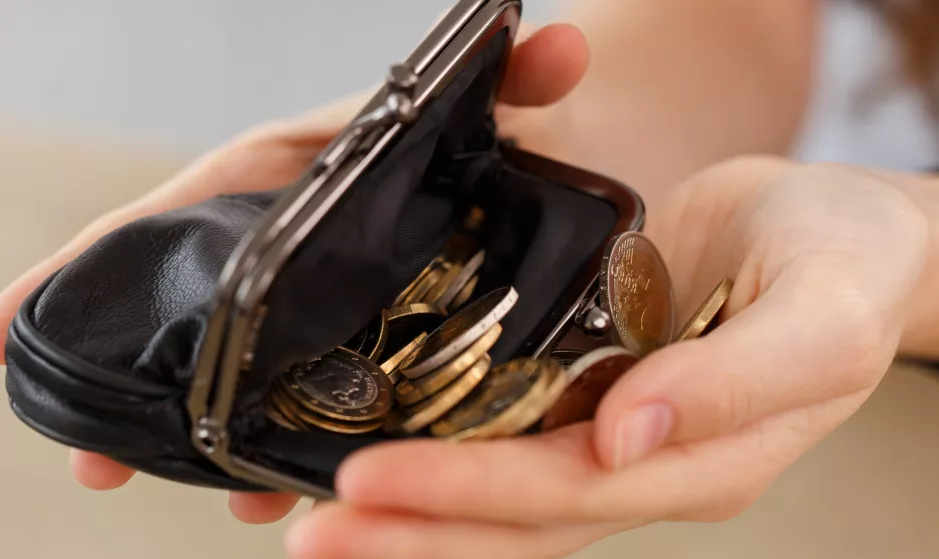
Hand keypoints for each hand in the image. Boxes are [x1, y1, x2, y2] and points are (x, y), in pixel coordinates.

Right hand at [0, 24, 589, 522]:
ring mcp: (323, 307)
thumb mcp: (497, 103)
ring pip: (244, 374)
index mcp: (288, 177)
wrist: (558, 169)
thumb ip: (518, 78)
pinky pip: (311, 405)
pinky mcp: (369, 350)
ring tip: (188, 494)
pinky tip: (279, 495)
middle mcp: (289, 247)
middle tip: (90, 458)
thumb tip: (563, 42)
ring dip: (210, 439)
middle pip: (188, 315)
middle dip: (132, 384)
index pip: (172, 215)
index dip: (88, 268)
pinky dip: (289, 449)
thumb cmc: (498, 129)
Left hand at [282, 157, 929, 557]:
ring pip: (500, 488)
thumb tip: (627, 432)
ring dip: (413, 505)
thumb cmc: (846, 265)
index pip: (565, 491)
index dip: (464, 491)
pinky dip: (440, 449)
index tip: (369, 483)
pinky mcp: (586, 380)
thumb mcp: (819, 317)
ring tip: (315, 515)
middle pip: (514, 515)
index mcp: (700, 459)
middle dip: (412, 525)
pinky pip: (505, 429)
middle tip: (313, 532)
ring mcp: (609, 425)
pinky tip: (381, 449)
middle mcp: (642, 458)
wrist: (841, 236)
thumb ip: (733, 383)